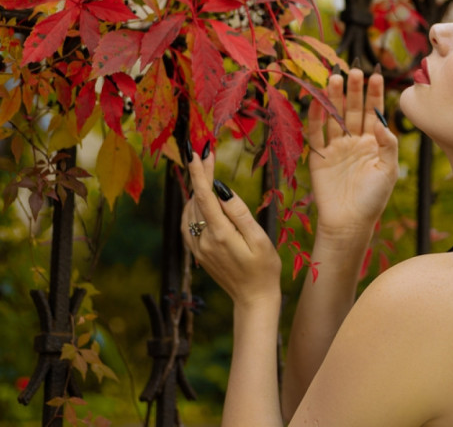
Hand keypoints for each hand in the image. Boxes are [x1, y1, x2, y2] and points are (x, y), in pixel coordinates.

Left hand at [181, 149, 280, 307]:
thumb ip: (239, 213)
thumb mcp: (259, 239)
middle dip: (201, 175)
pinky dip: (193, 206)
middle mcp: (203, 240)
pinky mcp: (198, 253)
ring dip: (197, 189)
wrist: (254, 299)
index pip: (205, 196)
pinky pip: (188, 224)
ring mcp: (198, 248)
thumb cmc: (264, 268)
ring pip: (191, 210)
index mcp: (220, 234)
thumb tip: (222, 189)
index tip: (195, 152)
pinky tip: (200, 199)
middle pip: (197, 200)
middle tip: (206, 152)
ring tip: (205, 170)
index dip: (199, 172)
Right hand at [308, 68, 398, 247]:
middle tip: (354, 69)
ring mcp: (336, 147)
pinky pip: (316, 132)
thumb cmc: (373, 199)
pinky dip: (315, 116)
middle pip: (353, 109)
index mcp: (373, 143)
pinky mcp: (318, 156)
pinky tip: (317, 99)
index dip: (375, 94)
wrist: (349, 223)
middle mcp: (354, 141)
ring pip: (334, 116)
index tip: (376, 74)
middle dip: (354, 90)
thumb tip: (381, 122)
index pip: (374, 112)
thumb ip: (387, 145)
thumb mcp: (388, 171)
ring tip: (335, 77)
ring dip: (335, 98)